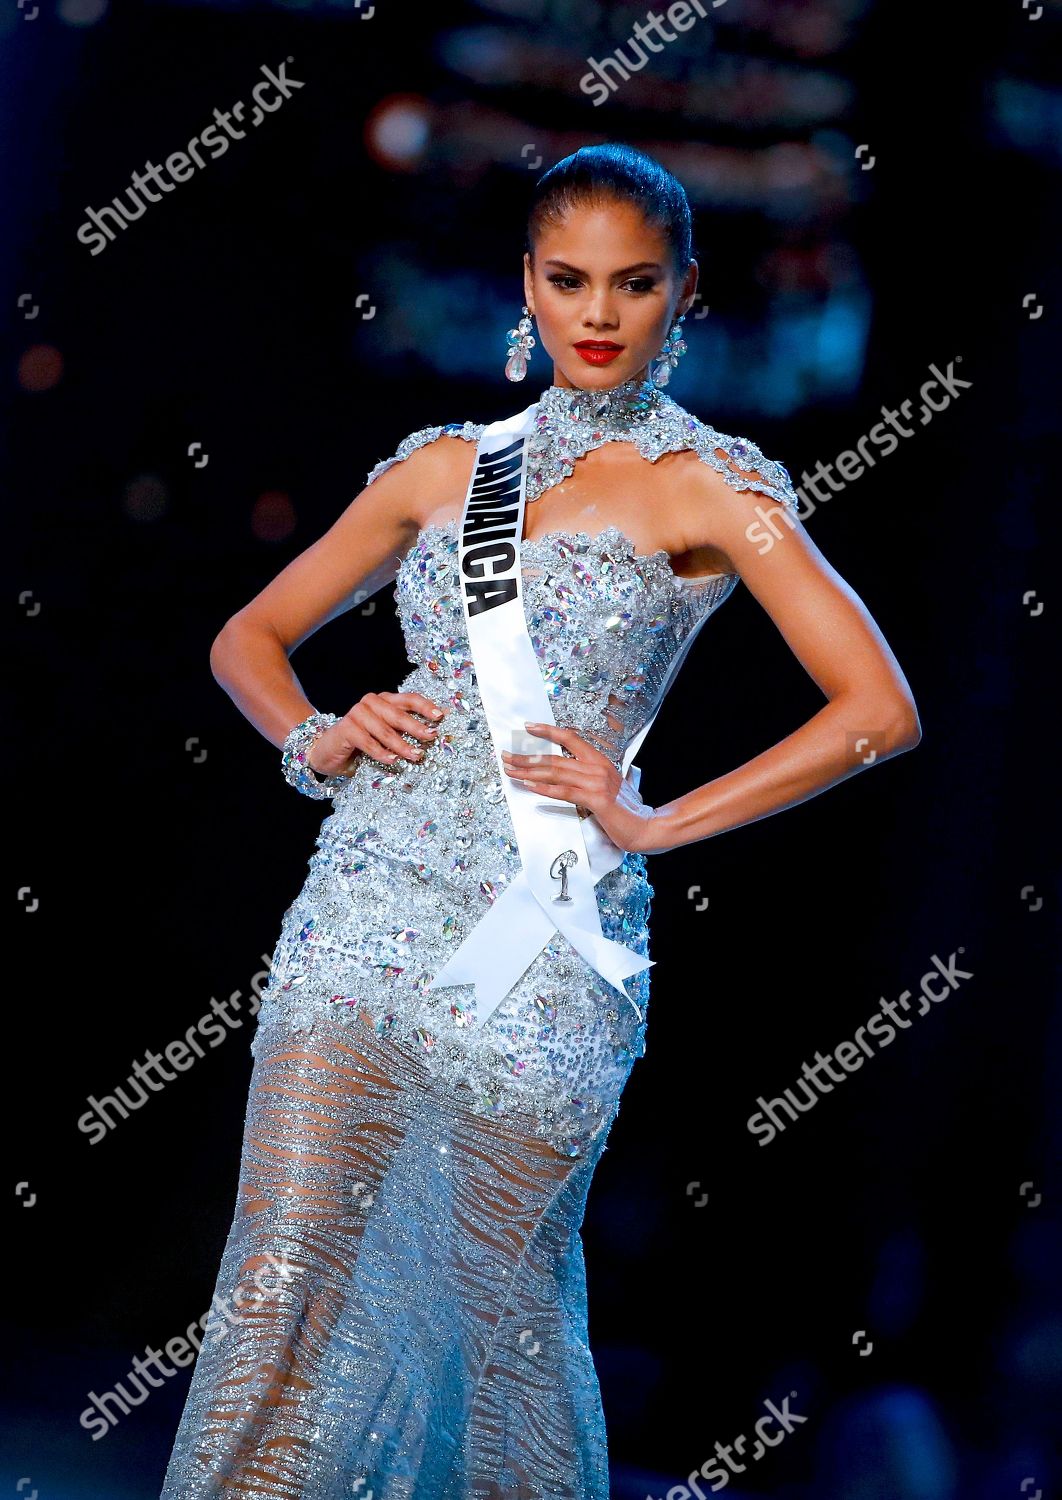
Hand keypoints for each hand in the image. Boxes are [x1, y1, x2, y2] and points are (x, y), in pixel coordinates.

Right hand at [307, 691, 447, 774]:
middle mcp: (371, 703)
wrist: (328, 750)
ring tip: (416, 755)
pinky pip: (369, 743)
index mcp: (384, 700)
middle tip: (431, 737)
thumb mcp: (386, 734)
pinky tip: (393, 761)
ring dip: (402, 745)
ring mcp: (357, 714)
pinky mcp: (347, 728)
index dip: (425, 707)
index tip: (440, 717)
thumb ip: (405, 730)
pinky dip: (382, 753)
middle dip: (417, 727)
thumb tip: (434, 732)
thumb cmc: (362, 743)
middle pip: (399, 715)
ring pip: (385, 731)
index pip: (409, 699)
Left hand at [500, 721, 659, 853]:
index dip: (548, 731)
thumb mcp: (607, 787)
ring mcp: (597, 782)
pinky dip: (545, 788)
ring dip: (529, 771)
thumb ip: (588, 779)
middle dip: (527, 757)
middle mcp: (597, 767)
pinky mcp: (596, 799)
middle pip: (555, 758)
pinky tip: (530, 785)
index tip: (529, 727)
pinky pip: (565, 791)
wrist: (645, 826)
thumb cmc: (625, 810)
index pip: (570, 738)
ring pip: (556, 772)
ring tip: (511, 770)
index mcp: (599, 761)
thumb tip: (565, 776)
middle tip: (507, 756)